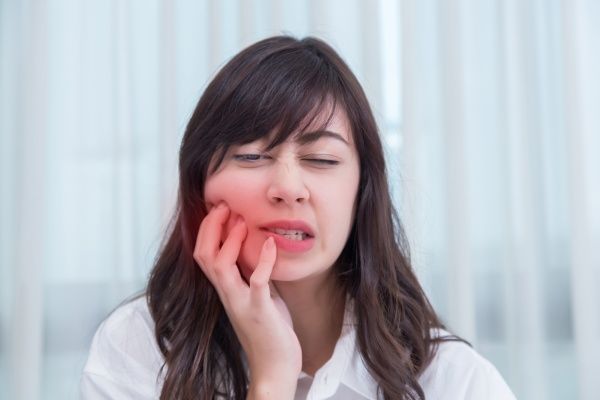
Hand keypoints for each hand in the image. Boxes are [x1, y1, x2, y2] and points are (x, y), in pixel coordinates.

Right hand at [193, 203, 300, 396]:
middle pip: (204, 256)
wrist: (275, 366)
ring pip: (220, 267)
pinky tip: (271, 244)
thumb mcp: (256, 294)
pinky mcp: (260, 311)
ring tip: (241, 221)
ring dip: (229, 241)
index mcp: (226, 289)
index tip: (219, 207)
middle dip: (210, 228)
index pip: (204, 254)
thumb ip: (249, 273)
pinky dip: (263, 261)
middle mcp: (227, 294)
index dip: (207, 229)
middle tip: (223, 205)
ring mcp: (241, 302)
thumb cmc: (268, 329)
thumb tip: (254, 246)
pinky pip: (257, 282)